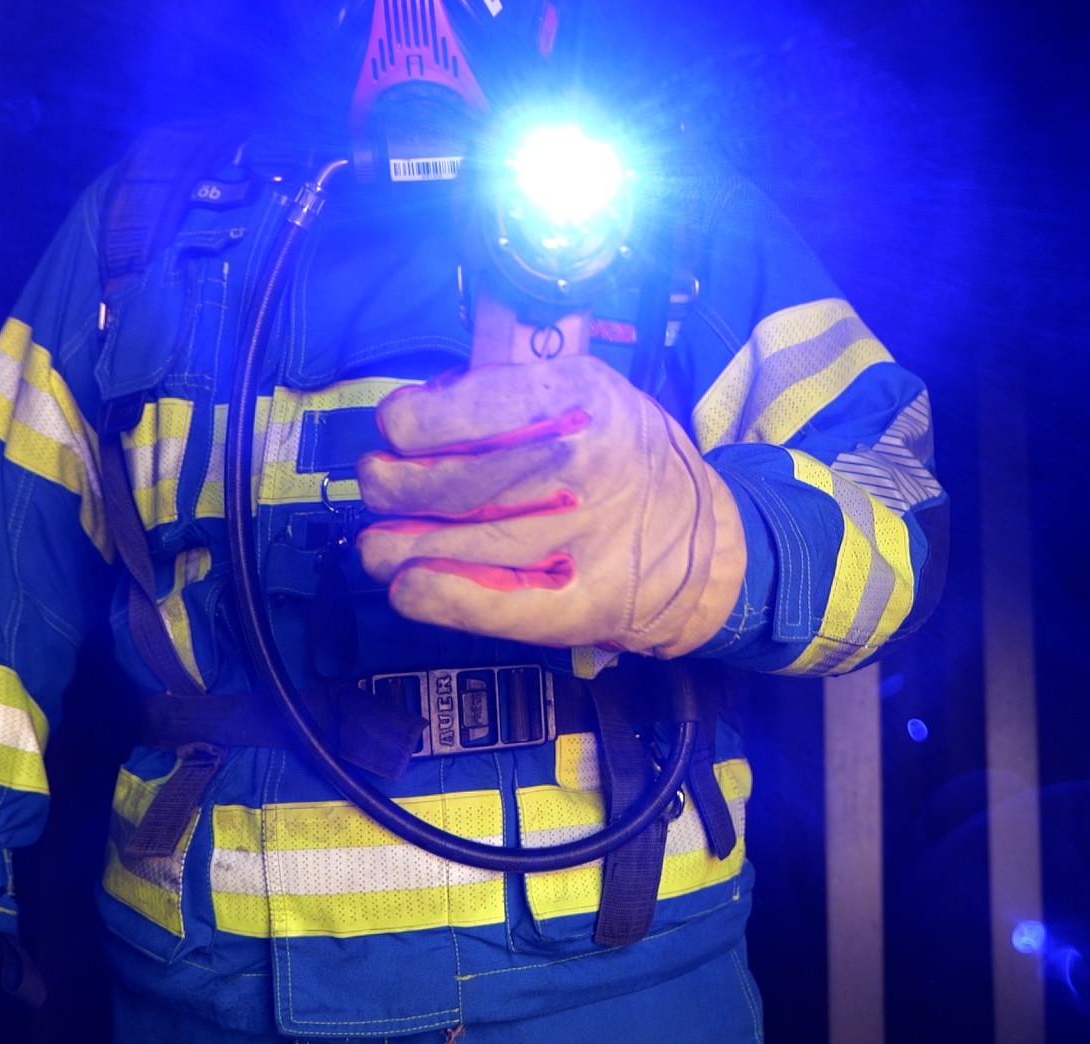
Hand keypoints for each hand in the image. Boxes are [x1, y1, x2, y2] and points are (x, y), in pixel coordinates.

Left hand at [356, 350, 744, 656]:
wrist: (709, 543)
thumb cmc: (629, 458)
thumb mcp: (588, 392)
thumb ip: (511, 393)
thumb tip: (418, 413)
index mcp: (575, 398)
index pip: (451, 414)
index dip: (406, 424)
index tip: (401, 433)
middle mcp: (576, 464)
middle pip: (442, 483)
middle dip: (389, 487)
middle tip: (381, 487)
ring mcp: (580, 539)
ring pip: (452, 546)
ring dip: (393, 547)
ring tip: (380, 545)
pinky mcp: (582, 604)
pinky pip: (496, 605)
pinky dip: (440, 599)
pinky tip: (409, 589)